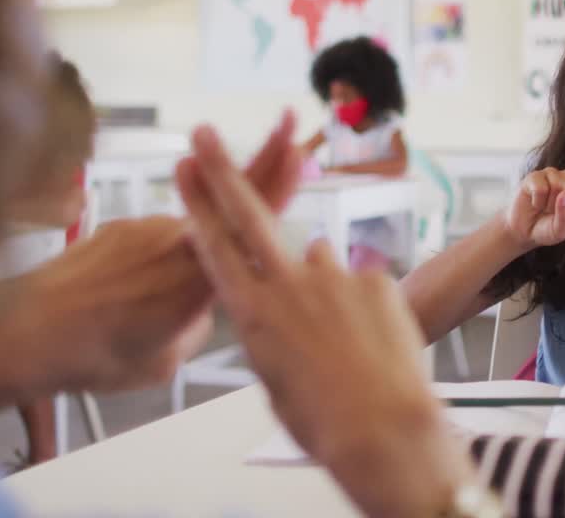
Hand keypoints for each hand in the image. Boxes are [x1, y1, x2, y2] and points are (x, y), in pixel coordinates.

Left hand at [26, 110, 306, 392]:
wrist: (26, 334)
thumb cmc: (98, 356)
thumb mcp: (169, 359)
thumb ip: (199, 322)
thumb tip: (203, 307)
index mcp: (201, 279)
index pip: (252, 222)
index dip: (280, 183)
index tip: (299, 150)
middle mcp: (179, 243)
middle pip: (233, 196)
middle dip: (264, 156)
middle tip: (285, 123)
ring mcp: (147, 228)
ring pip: (187, 231)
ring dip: (185, 251)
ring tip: (145, 300)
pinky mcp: (120, 226)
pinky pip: (151, 239)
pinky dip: (149, 259)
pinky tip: (122, 292)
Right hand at [176, 125, 470, 516]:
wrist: (382, 431)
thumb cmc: (324, 420)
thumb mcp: (276, 381)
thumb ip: (275, 328)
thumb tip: (286, 301)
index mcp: (253, 314)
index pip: (215, 248)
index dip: (197, 205)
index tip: (182, 169)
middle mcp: (288, 284)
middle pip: (249, 214)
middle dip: (222, 170)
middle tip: (204, 134)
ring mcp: (335, 276)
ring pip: (324, 266)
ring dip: (329, 292)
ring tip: (347, 342)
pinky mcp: (375, 279)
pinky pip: (364, 285)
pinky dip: (366, 307)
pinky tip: (374, 343)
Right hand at [504, 130, 564, 248]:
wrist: (522, 229)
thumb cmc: (546, 228)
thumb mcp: (559, 231)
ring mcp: (553, 176)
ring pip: (559, 185)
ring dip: (550, 204)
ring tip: (544, 210)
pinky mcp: (535, 176)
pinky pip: (541, 187)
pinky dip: (537, 201)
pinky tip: (535, 203)